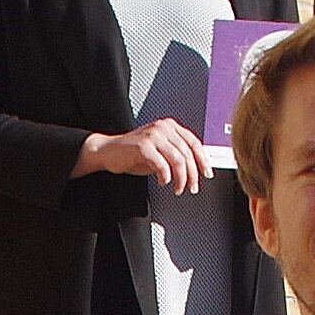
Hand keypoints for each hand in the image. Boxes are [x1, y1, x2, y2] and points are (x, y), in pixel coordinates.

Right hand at [75, 118, 206, 193]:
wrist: (108, 151)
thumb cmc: (133, 153)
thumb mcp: (159, 151)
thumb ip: (176, 155)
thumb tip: (195, 169)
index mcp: (169, 126)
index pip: (194, 143)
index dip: (203, 160)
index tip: (206, 173)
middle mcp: (163, 128)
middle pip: (188, 153)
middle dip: (193, 174)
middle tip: (192, 187)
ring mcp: (153, 136)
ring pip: (178, 160)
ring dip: (181, 179)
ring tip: (178, 188)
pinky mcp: (143, 146)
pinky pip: (163, 165)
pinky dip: (166, 177)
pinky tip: (163, 182)